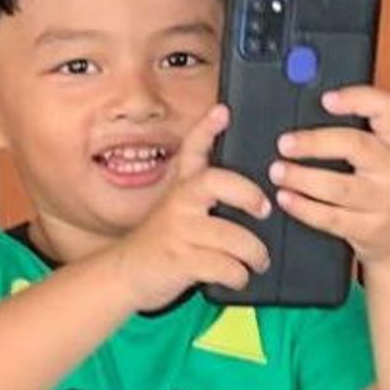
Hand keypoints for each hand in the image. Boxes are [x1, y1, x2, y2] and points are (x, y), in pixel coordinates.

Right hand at [107, 108, 272, 315]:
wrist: (125, 273)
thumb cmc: (163, 241)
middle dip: (248, 194)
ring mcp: (180, 232)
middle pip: (216, 183)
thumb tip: (250, 191)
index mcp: (182, 188)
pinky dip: (238, 276)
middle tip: (264, 209)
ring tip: (259, 260)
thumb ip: (205, 195)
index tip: (223, 113)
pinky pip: (225, 267)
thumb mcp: (177, 210)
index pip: (192, 150)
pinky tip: (238, 277)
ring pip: (232, 237)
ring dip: (255, 253)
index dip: (207, 129)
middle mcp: (179, 204)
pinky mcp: (181, 261)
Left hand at [270, 86, 389, 269]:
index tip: (326, 99)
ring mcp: (383, 200)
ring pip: (340, 187)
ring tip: (278, 171)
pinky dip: (304, 208)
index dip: (357, 98)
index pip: (385, 108)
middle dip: (315, 143)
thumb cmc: (378, 188)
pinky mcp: (368, 228)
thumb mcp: (377, 157)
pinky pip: (331, 218)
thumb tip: (299, 115)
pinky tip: (286, 199)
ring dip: (303, 178)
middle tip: (284, 143)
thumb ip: (347, 135)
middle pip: (356, 146)